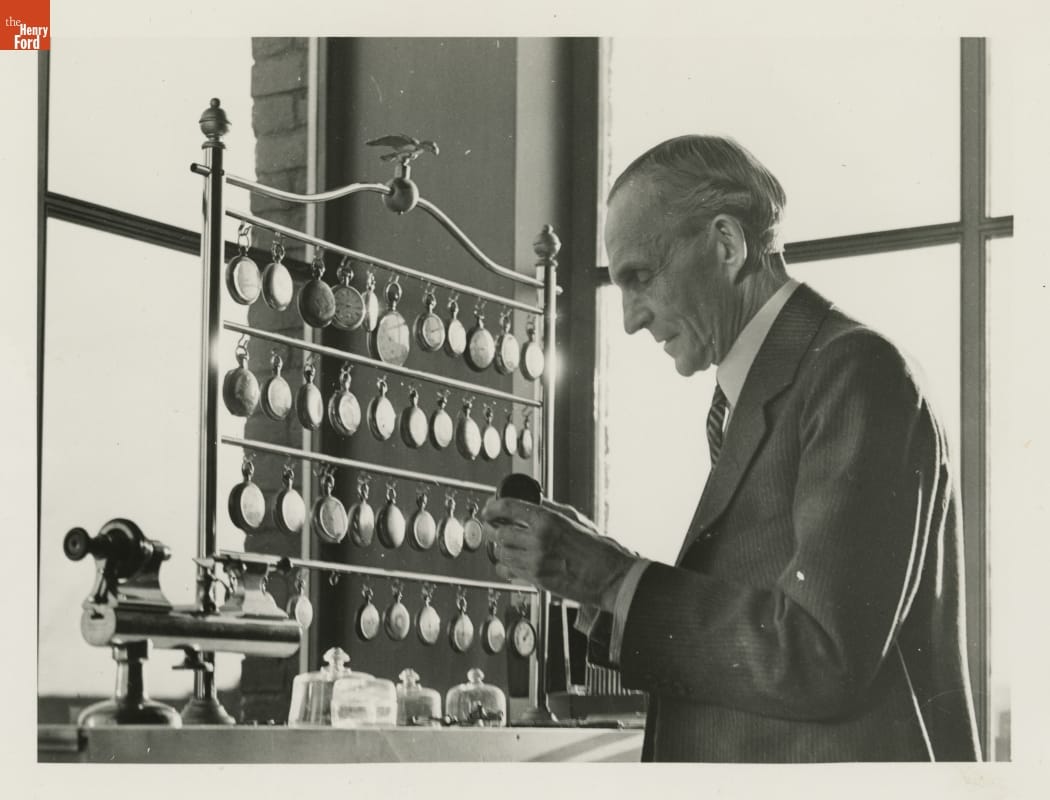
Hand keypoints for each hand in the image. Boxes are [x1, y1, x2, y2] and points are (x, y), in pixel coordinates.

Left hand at [481, 496, 637, 611]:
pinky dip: (505, 565)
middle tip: (494, 526)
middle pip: (499, 532)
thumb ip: (549, 508)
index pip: (508, 508)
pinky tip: (511, 561)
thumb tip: (530, 500)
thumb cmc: (598, 547)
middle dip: (493, 529)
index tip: (488, 509)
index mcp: (548, 520)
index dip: (493, 507)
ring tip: (505, 544)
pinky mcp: (536, 580)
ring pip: (501, 553)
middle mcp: (539, 540)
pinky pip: (508, 571)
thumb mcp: (574, 519)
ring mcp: (536, 562)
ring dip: (499, 548)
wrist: (610, 576)